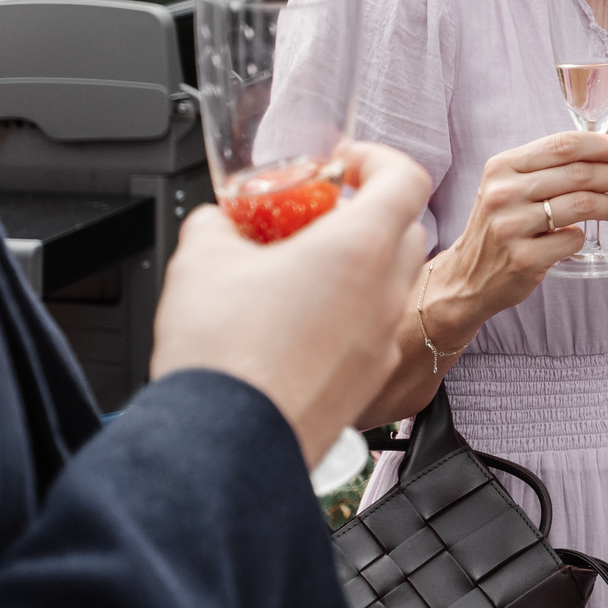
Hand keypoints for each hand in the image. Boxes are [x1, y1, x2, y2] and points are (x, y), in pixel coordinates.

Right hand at [151, 142, 431, 466]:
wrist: (226, 447)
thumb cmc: (223, 356)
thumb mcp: (200, 262)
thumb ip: (216, 224)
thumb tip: (218, 221)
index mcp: (358, 247)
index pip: (406, 178)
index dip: (378, 160)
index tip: (345, 164)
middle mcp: (385, 291)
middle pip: (404, 229)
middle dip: (365, 215)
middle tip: (317, 219)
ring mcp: (382, 340)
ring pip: (390, 283)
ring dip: (358, 267)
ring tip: (301, 273)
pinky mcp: (369, 380)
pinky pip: (372, 330)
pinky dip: (348, 315)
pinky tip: (296, 326)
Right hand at [435, 130, 607, 325]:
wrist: (467, 277)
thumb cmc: (500, 224)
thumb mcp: (508, 185)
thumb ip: (546, 165)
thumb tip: (604, 149)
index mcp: (502, 167)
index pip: (562, 145)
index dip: (600, 145)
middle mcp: (503, 194)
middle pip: (578, 173)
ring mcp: (511, 227)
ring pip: (581, 204)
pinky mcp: (524, 259)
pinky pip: (573, 239)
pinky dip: (583, 236)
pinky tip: (577, 236)